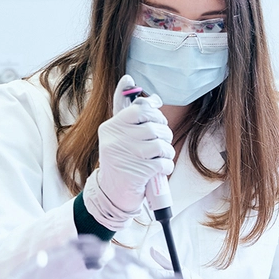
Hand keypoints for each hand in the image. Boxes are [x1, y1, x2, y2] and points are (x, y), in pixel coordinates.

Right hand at [83, 75, 174, 230]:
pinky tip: (160, 170)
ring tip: (162, 158)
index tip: (157, 120)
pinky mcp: (138, 171)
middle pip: (154, 126)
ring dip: (167, 152)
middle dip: (165, 134)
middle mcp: (116, 139)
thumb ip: (128, 111)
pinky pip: (164, 162)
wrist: (111, 194)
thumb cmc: (120, 160)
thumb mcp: (118, 135)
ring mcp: (126, 155)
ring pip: (161, 144)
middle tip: (162, 143)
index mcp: (111, 127)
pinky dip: (167, 167)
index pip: (140, 108)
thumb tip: (135, 83)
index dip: (155, 113)